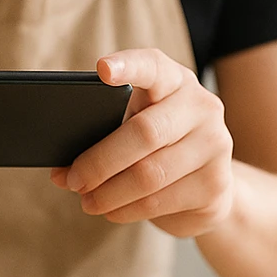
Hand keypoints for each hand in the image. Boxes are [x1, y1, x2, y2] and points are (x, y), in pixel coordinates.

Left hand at [51, 49, 233, 236]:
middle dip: (100, 161)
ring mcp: (215, 145)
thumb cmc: (159, 149)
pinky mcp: (215, 184)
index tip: (102, 70)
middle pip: (145, 133)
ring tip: (88, 201)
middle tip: (73, 180)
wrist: (208, 186)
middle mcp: (201, 106)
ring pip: (150, 174)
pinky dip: (127, 210)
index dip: (128, 66)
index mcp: (175, 81)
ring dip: (110, 193)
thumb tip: (61, 173)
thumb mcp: (134, 130)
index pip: (153, 66)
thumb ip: (102, 139)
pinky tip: (112, 211)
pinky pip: (160, 201)